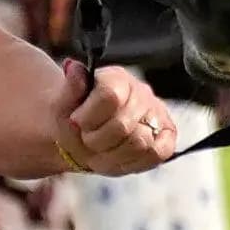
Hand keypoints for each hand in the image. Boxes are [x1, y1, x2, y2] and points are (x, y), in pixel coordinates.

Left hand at [54, 63, 183, 176]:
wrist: (82, 138)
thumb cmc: (75, 120)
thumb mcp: (62, 105)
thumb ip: (70, 88)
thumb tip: (73, 67)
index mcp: (116, 78)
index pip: (110, 96)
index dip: (89, 117)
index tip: (77, 123)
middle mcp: (141, 92)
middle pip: (123, 125)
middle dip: (98, 141)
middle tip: (87, 140)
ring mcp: (157, 114)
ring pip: (140, 142)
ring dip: (112, 155)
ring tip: (100, 151)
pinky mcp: (166, 136)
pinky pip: (156, 153)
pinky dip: (133, 162)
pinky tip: (118, 157)